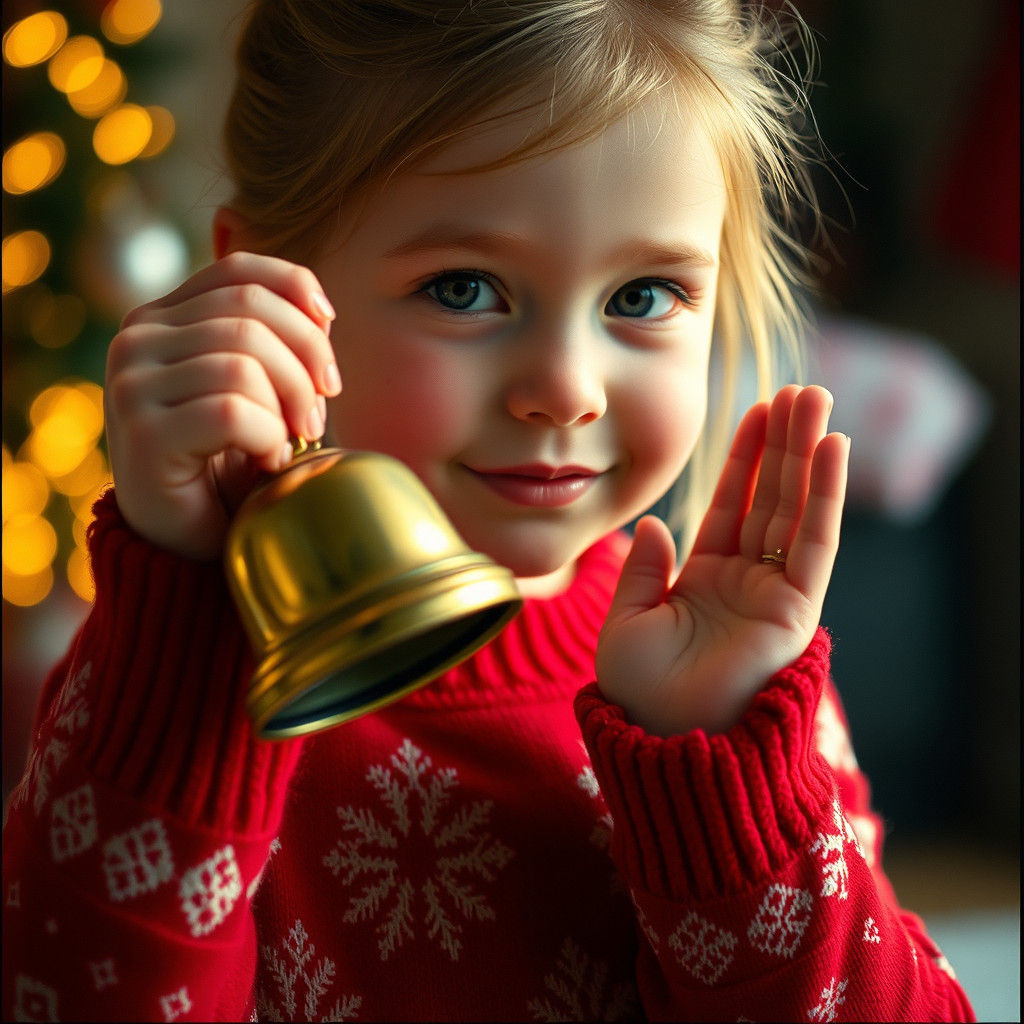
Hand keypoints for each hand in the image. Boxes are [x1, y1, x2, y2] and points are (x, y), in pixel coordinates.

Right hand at [104, 251, 341, 558]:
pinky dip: (268, 439)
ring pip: (245, 362)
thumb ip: (269, 340)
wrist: (185, 539)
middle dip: (306, 362)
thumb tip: (322, 312)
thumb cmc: (228, 459)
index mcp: (161, 318)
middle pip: (251, 314)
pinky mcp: (144, 433)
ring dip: (289, 409)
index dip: (297, 289)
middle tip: (317, 417)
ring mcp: (132, 385)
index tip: (331, 328)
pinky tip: (266, 462)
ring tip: (289, 444)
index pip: (238, 269)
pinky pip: (234, 412)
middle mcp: (136, 340)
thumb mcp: (253, 386)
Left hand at [596, 385, 848, 735]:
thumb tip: (656, 523)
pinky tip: (832, 450)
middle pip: (769, 498)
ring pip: (794, 510)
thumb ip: (643, 571)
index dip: (743, 459)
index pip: (729, 506)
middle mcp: (744, 581)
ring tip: (815, 401)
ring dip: (807, 456)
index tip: (754, 410)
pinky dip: (824, 497)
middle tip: (798, 390)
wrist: (668, 744)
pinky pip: (813, 543)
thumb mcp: (627, 623)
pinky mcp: (796, 610)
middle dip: (783, 444)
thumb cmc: (641, 694)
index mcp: (703, 580)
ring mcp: (773, 593)